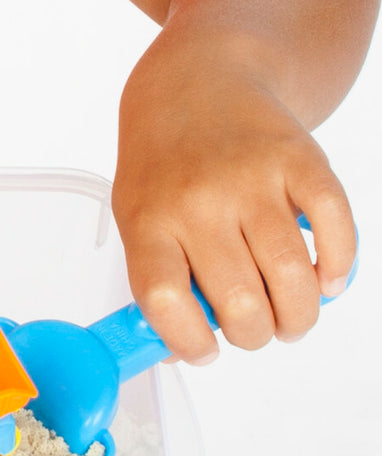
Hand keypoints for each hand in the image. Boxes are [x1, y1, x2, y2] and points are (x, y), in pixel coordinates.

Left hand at [112, 28, 356, 362]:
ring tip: (292, 322)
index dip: (190, 340)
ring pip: (288, 274)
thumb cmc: (164, 168)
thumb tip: (182, 348)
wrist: (198, 85)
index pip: (166, 299)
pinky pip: (333, 226)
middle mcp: (200, 201)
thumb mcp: (137, 218)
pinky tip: (326, 282)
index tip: (206, 351)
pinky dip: (337, 266)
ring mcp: (253, 180)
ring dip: (298, 315)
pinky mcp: (302, 161)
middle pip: (238, 298)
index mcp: (149, 223)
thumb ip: (159, 277)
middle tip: (257, 335)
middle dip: (254, 336)